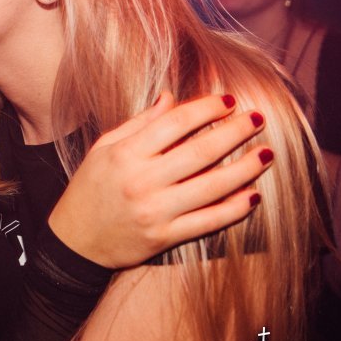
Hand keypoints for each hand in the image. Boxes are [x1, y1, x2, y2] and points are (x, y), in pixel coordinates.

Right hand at [47, 93, 271, 268]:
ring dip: (244, 169)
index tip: (229, 100)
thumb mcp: (104, 149)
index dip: (206, 109)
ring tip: (266, 153)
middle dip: (234, 132)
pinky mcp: (165, 238)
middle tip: (258, 118)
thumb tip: (172, 97)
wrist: (74, 243)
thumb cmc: (89, 189)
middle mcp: (142, 182)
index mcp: (126, 154)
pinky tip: (253, 195)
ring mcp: (155, 212)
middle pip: (200, 152)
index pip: (175, 123)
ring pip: (211, 187)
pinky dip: (234, 209)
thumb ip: (139, 123)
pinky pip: (207, 221)